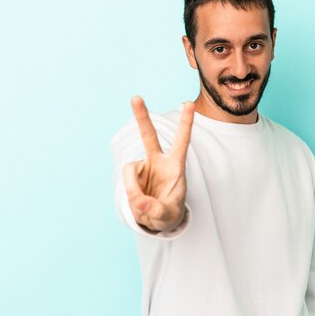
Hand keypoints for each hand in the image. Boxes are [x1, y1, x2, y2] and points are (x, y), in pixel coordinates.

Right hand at [122, 96, 194, 232]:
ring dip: (134, 190)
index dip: (185, 122)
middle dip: (142, 117)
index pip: (182, 141)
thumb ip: (157, 209)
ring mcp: (143, 167)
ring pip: (130, 171)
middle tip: (135, 97)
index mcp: (175, 165)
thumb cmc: (169, 212)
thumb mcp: (168, 216)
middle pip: (149, 136)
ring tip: (144, 205)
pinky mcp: (132, 175)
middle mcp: (158, 161)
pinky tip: (138, 203)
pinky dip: (130, 195)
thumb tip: (139, 202)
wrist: (156, 218)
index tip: (188, 103)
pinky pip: (126, 183)